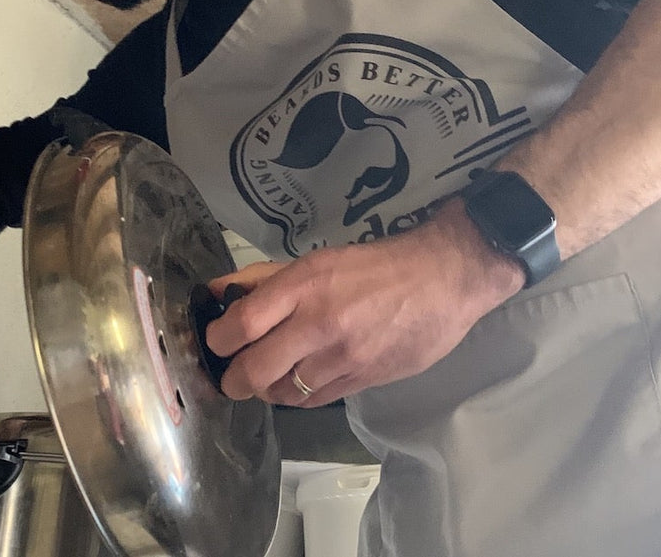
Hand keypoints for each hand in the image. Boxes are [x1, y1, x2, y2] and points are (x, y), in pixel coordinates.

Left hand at [205, 204, 524, 406]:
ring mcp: (343, 357)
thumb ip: (264, 279)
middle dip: (233, 380)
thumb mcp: (317, 260)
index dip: (218, 340)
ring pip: (282, 392)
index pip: (242, 323)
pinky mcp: (363, 380)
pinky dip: (298, 395)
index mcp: (305, 284)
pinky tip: (299, 382)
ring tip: (267, 377)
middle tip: (230, 378)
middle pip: (255, 369)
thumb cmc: (376, 265)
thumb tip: (215, 291)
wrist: (445, 279)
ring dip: (267, 389)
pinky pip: (314, 400)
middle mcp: (320, 323)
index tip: (216, 342)